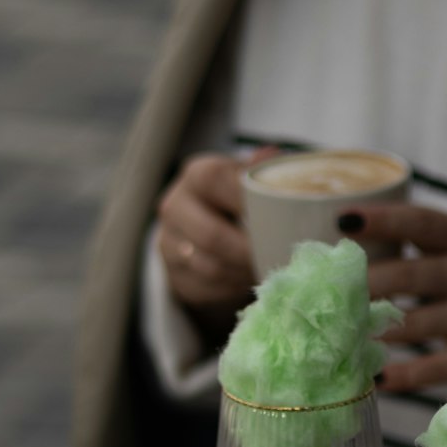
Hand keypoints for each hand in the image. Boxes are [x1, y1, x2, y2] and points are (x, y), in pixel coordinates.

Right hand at [156, 149, 273, 336]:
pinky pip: (208, 290)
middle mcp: (175, 208)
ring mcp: (169, 245)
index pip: (216, 180)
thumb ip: (261, 170)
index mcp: (196, 176)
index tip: (275, 217)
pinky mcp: (176, 278)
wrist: (201, 233)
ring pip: (211, 268)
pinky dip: (234, 289)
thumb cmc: (234, 201)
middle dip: (248, 251)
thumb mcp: (246, 179)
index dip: (245, 200)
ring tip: (267, 270)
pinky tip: (249, 281)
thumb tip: (273, 156)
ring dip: (243, 273)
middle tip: (276, 258)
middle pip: (211, 236)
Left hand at [339, 203, 446, 391]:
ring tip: (340, 336)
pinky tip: (375, 376)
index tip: (343, 222)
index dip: (383, 221)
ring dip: (379, 331)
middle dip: (369, 284)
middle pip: (414, 275)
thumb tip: (343, 250)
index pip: (421, 222)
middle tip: (330, 293)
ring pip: (420, 323)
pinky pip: (439, 366)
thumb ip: (418, 244)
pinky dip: (405, 374)